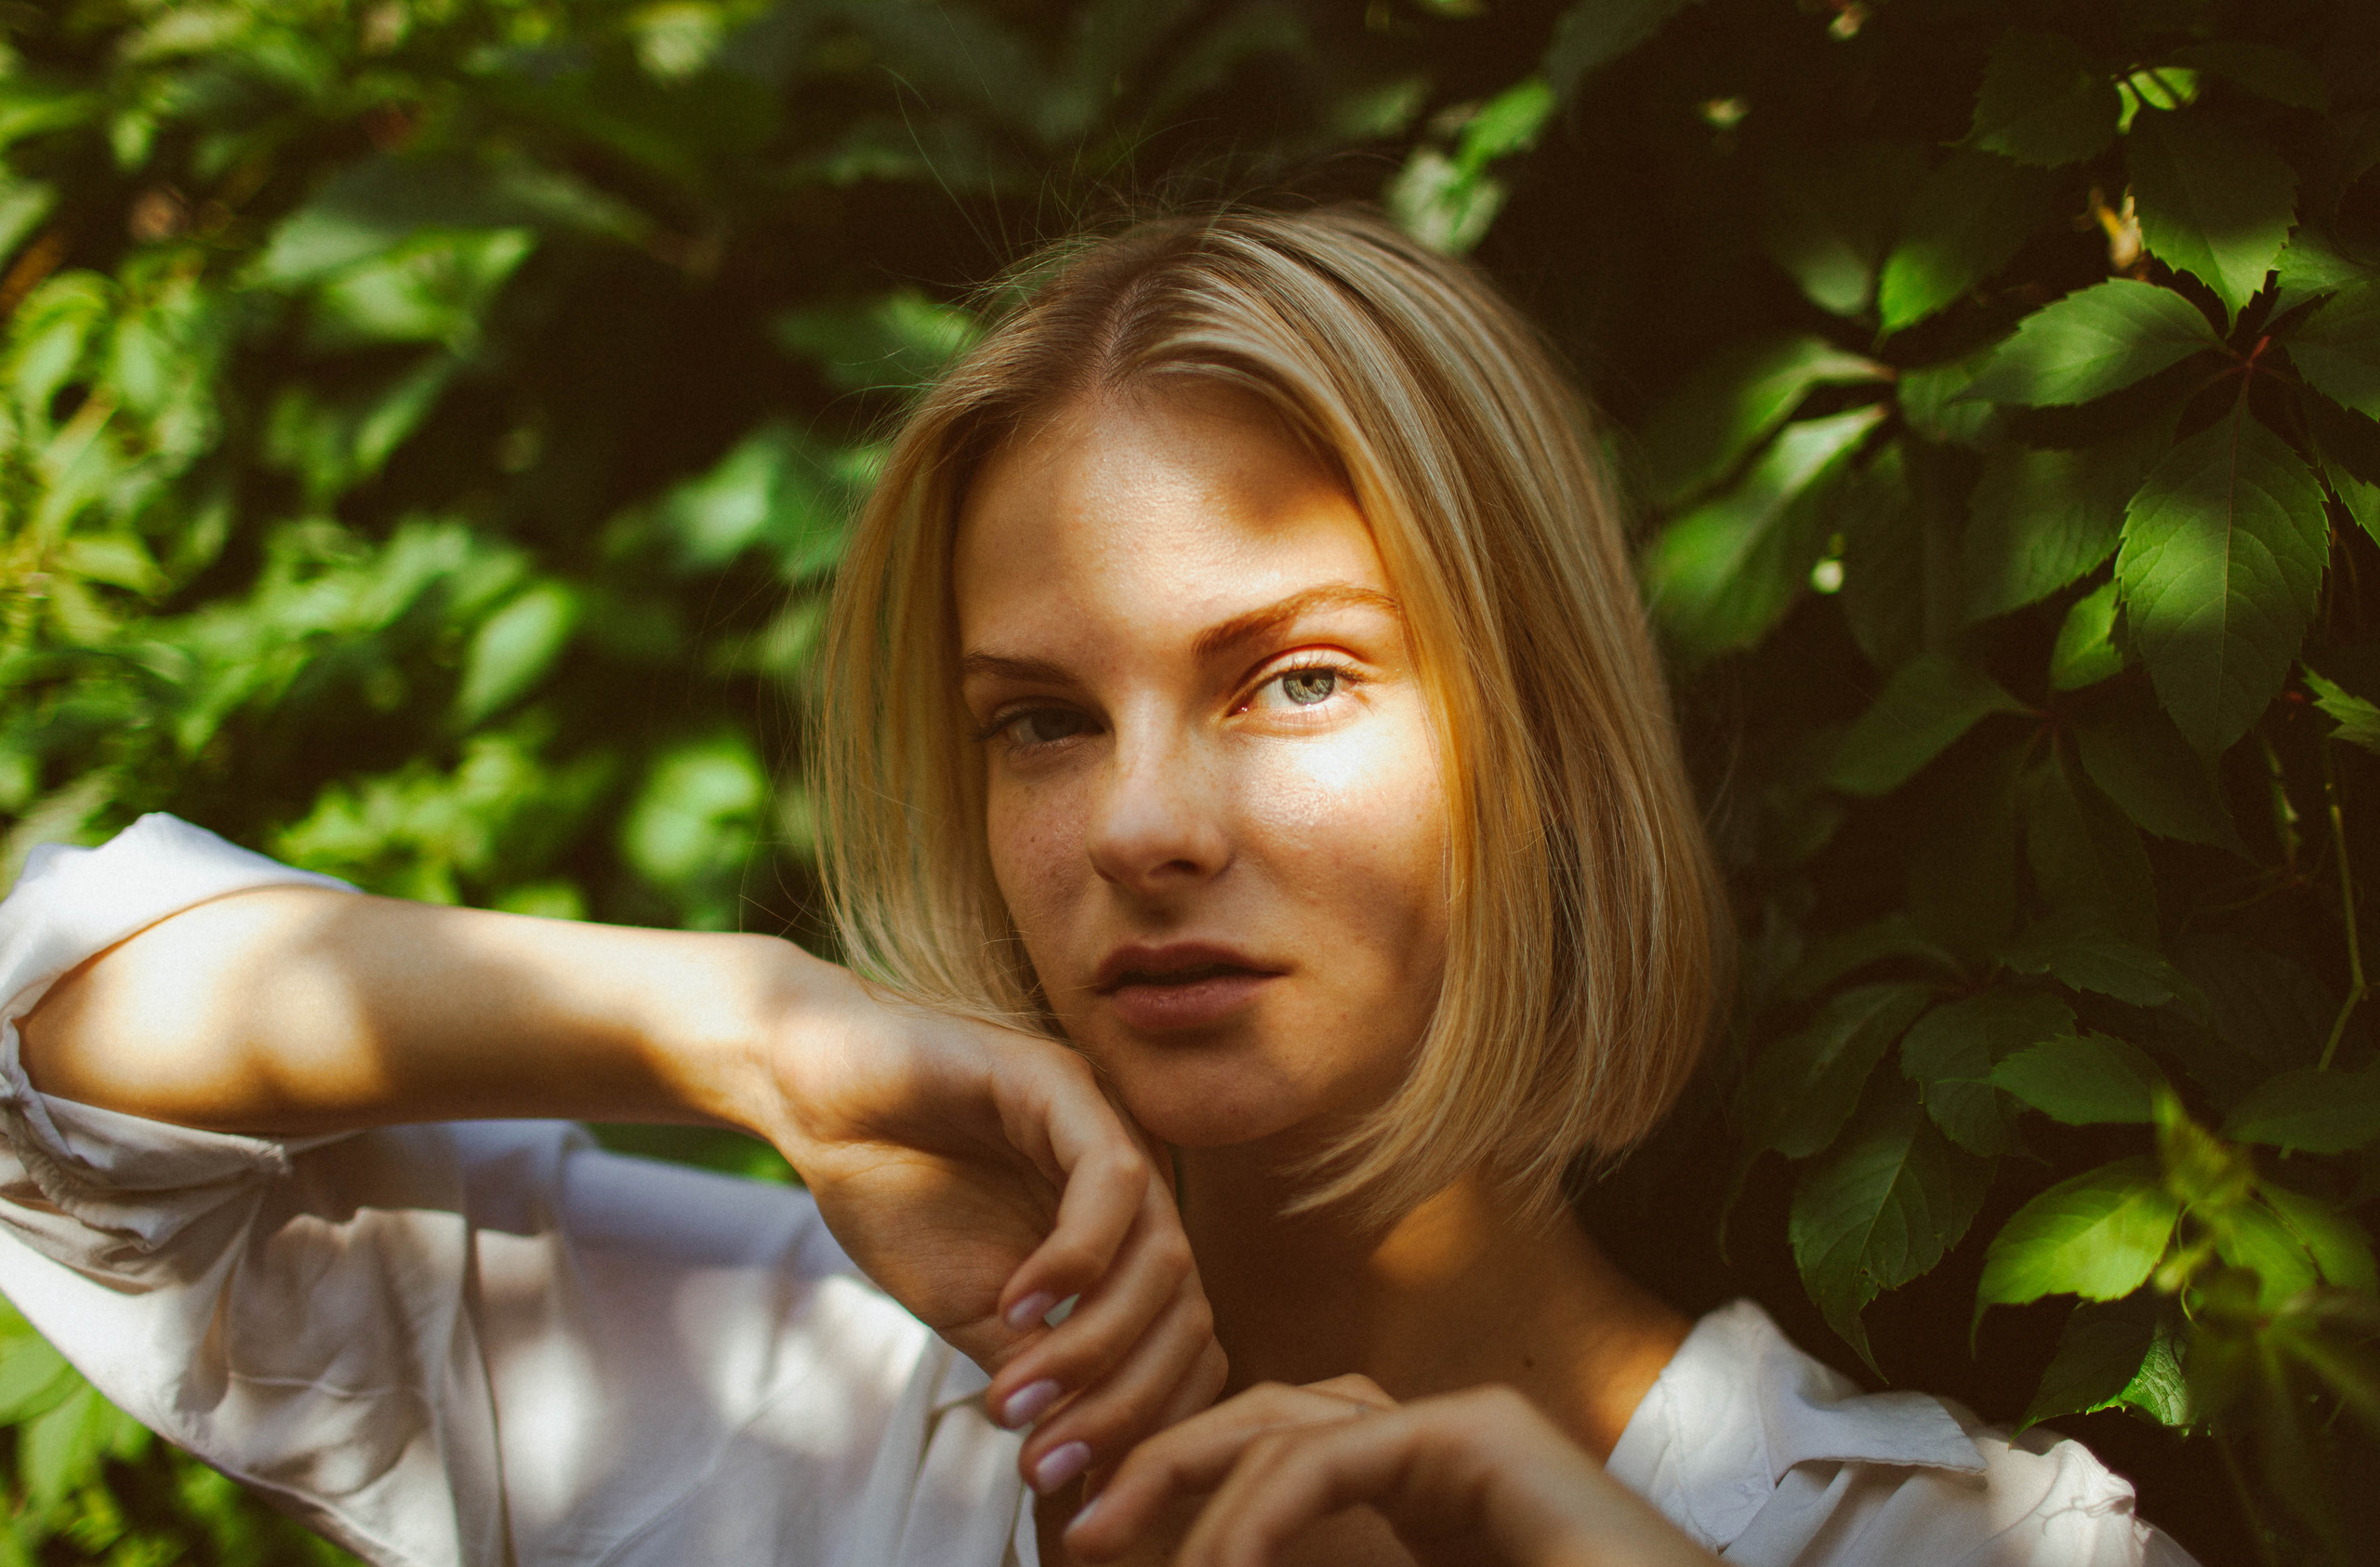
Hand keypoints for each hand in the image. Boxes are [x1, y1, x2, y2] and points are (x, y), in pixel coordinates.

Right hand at [747, 968, 1225, 1494]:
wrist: (811, 1092)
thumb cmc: (893, 1191)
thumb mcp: (972, 1310)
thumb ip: (1036, 1373)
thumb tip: (1080, 1477)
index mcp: (1125, 1238)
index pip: (1184, 1343)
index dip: (1149, 1426)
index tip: (1087, 1494)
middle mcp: (1138, 1186)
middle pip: (1186, 1311)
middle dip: (1126, 1406)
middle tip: (1050, 1465)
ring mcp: (1111, 1126)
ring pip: (1161, 1257)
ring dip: (1095, 1348)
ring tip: (1018, 1403)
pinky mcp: (1064, 1082)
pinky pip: (1110, 1181)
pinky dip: (1073, 1259)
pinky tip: (1016, 1306)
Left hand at [1066, 1378, 1722, 1566]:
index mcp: (1411, 1500)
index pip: (1268, 1463)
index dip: (1174, 1492)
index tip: (1091, 1546)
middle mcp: (1431, 1446)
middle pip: (1261, 1420)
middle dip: (1152, 1460)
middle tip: (1069, 1521)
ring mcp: (1462, 1429)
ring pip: (1285, 1424)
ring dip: (1182, 1480)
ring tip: (1101, 1540)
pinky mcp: (1483, 1435)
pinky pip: (1333, 1455)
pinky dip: (1258, 1511)